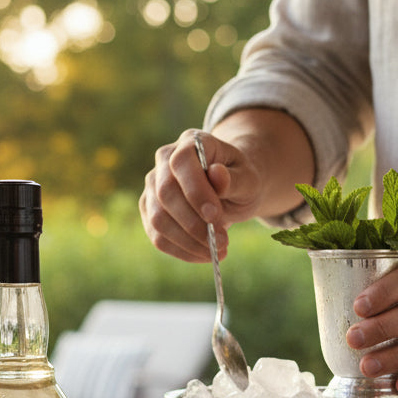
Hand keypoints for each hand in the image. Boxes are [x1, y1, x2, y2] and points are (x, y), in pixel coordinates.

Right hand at [139, 109, 314, 263]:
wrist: (231, 186)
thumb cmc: (240, 179)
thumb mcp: (248, 177)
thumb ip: (234, 178)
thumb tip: (216, 175)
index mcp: (191, 142)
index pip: (181, 163)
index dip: (195, 191)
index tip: (215, 216)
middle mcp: (164, 160)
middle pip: (165, 194)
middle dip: (193, 223)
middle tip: (222, 241)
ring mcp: (152, 186)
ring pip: (158, 219)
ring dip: (188, 241)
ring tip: (217, 251)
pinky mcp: (149, 211)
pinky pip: (157, 236)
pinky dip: (181, 251)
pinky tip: (203, 254)